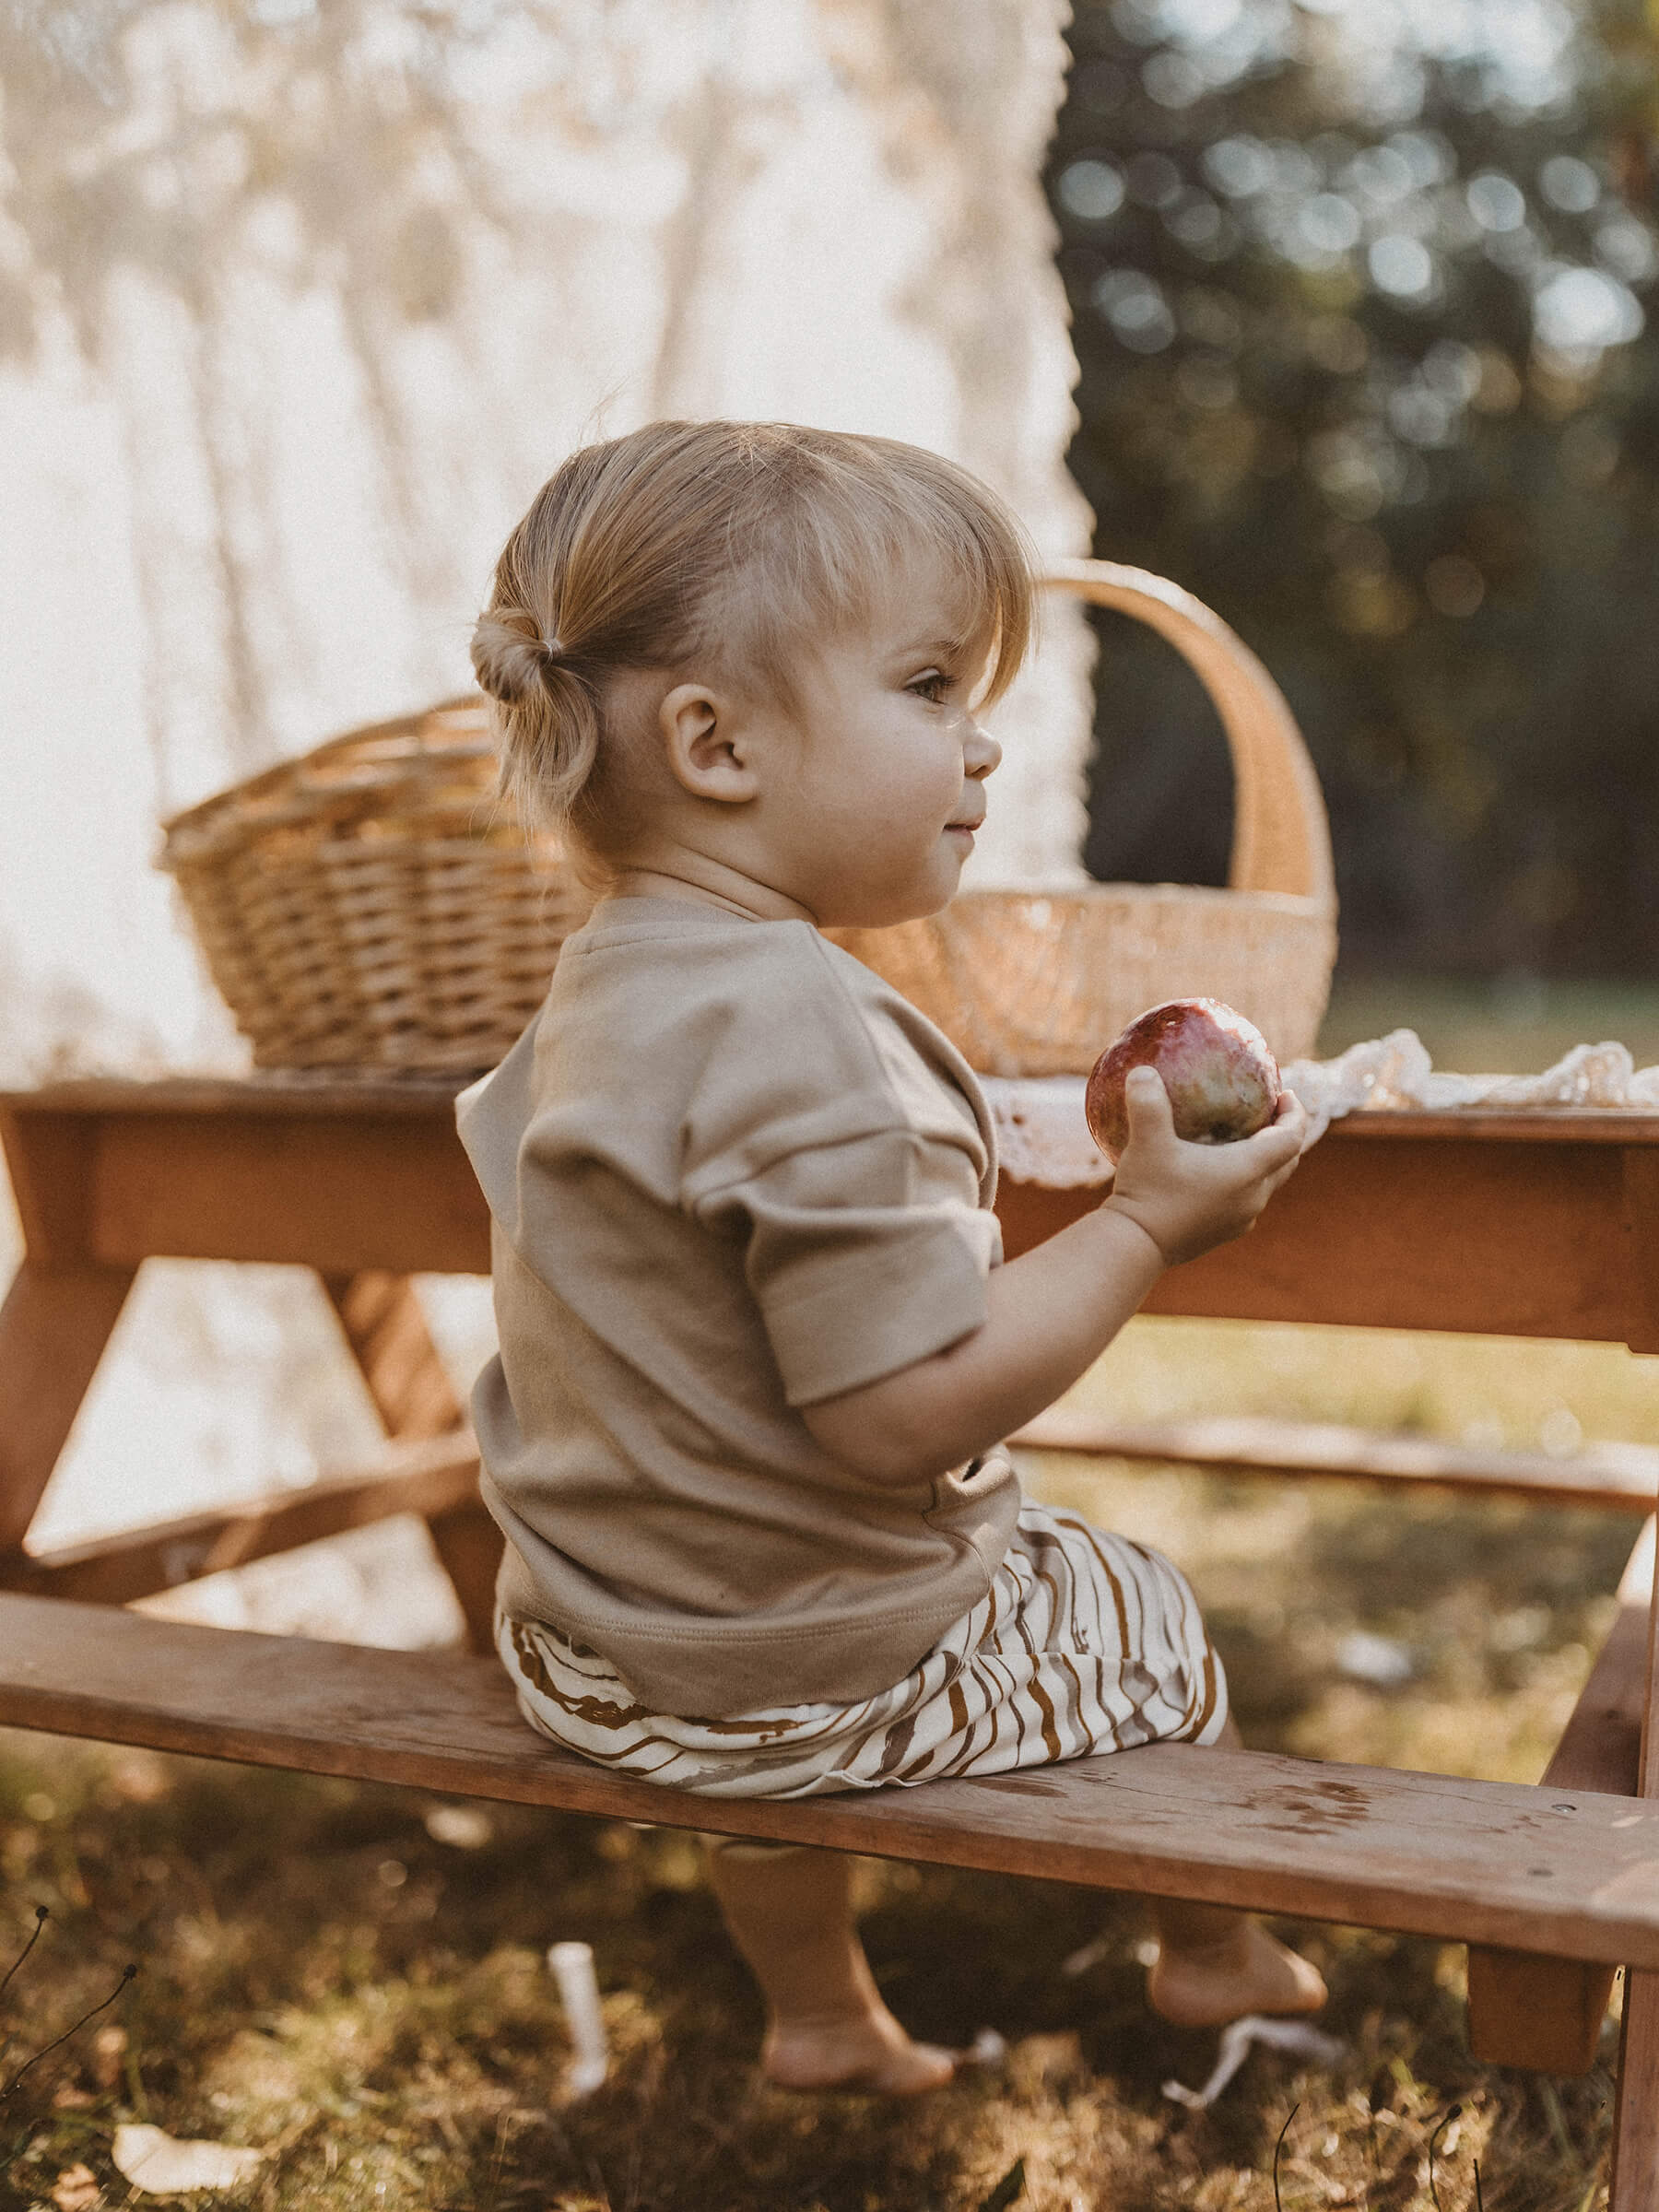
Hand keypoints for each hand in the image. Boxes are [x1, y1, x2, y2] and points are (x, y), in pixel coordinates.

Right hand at [1103, 1067, 1307, 1266]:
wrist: (1136, 1247)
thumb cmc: (1147, 1192)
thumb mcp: (1145, 1141)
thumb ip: (1147, 1102)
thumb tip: (1142, 1070)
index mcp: (1247, 1170)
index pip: (1291, 1138)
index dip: (1295, 1113)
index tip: (1285, 1094)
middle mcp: (1253, 1197)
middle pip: (1287, 1161)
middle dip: (1285, 1134)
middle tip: (1269, 1112)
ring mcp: (1241, 1219)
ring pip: (1268, 1183)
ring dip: (1265, 1159)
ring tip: (1243, 1139)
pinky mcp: (1225, 1232)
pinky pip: (1247, 1200)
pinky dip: (1245, 1180)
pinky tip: (1216, 1171)